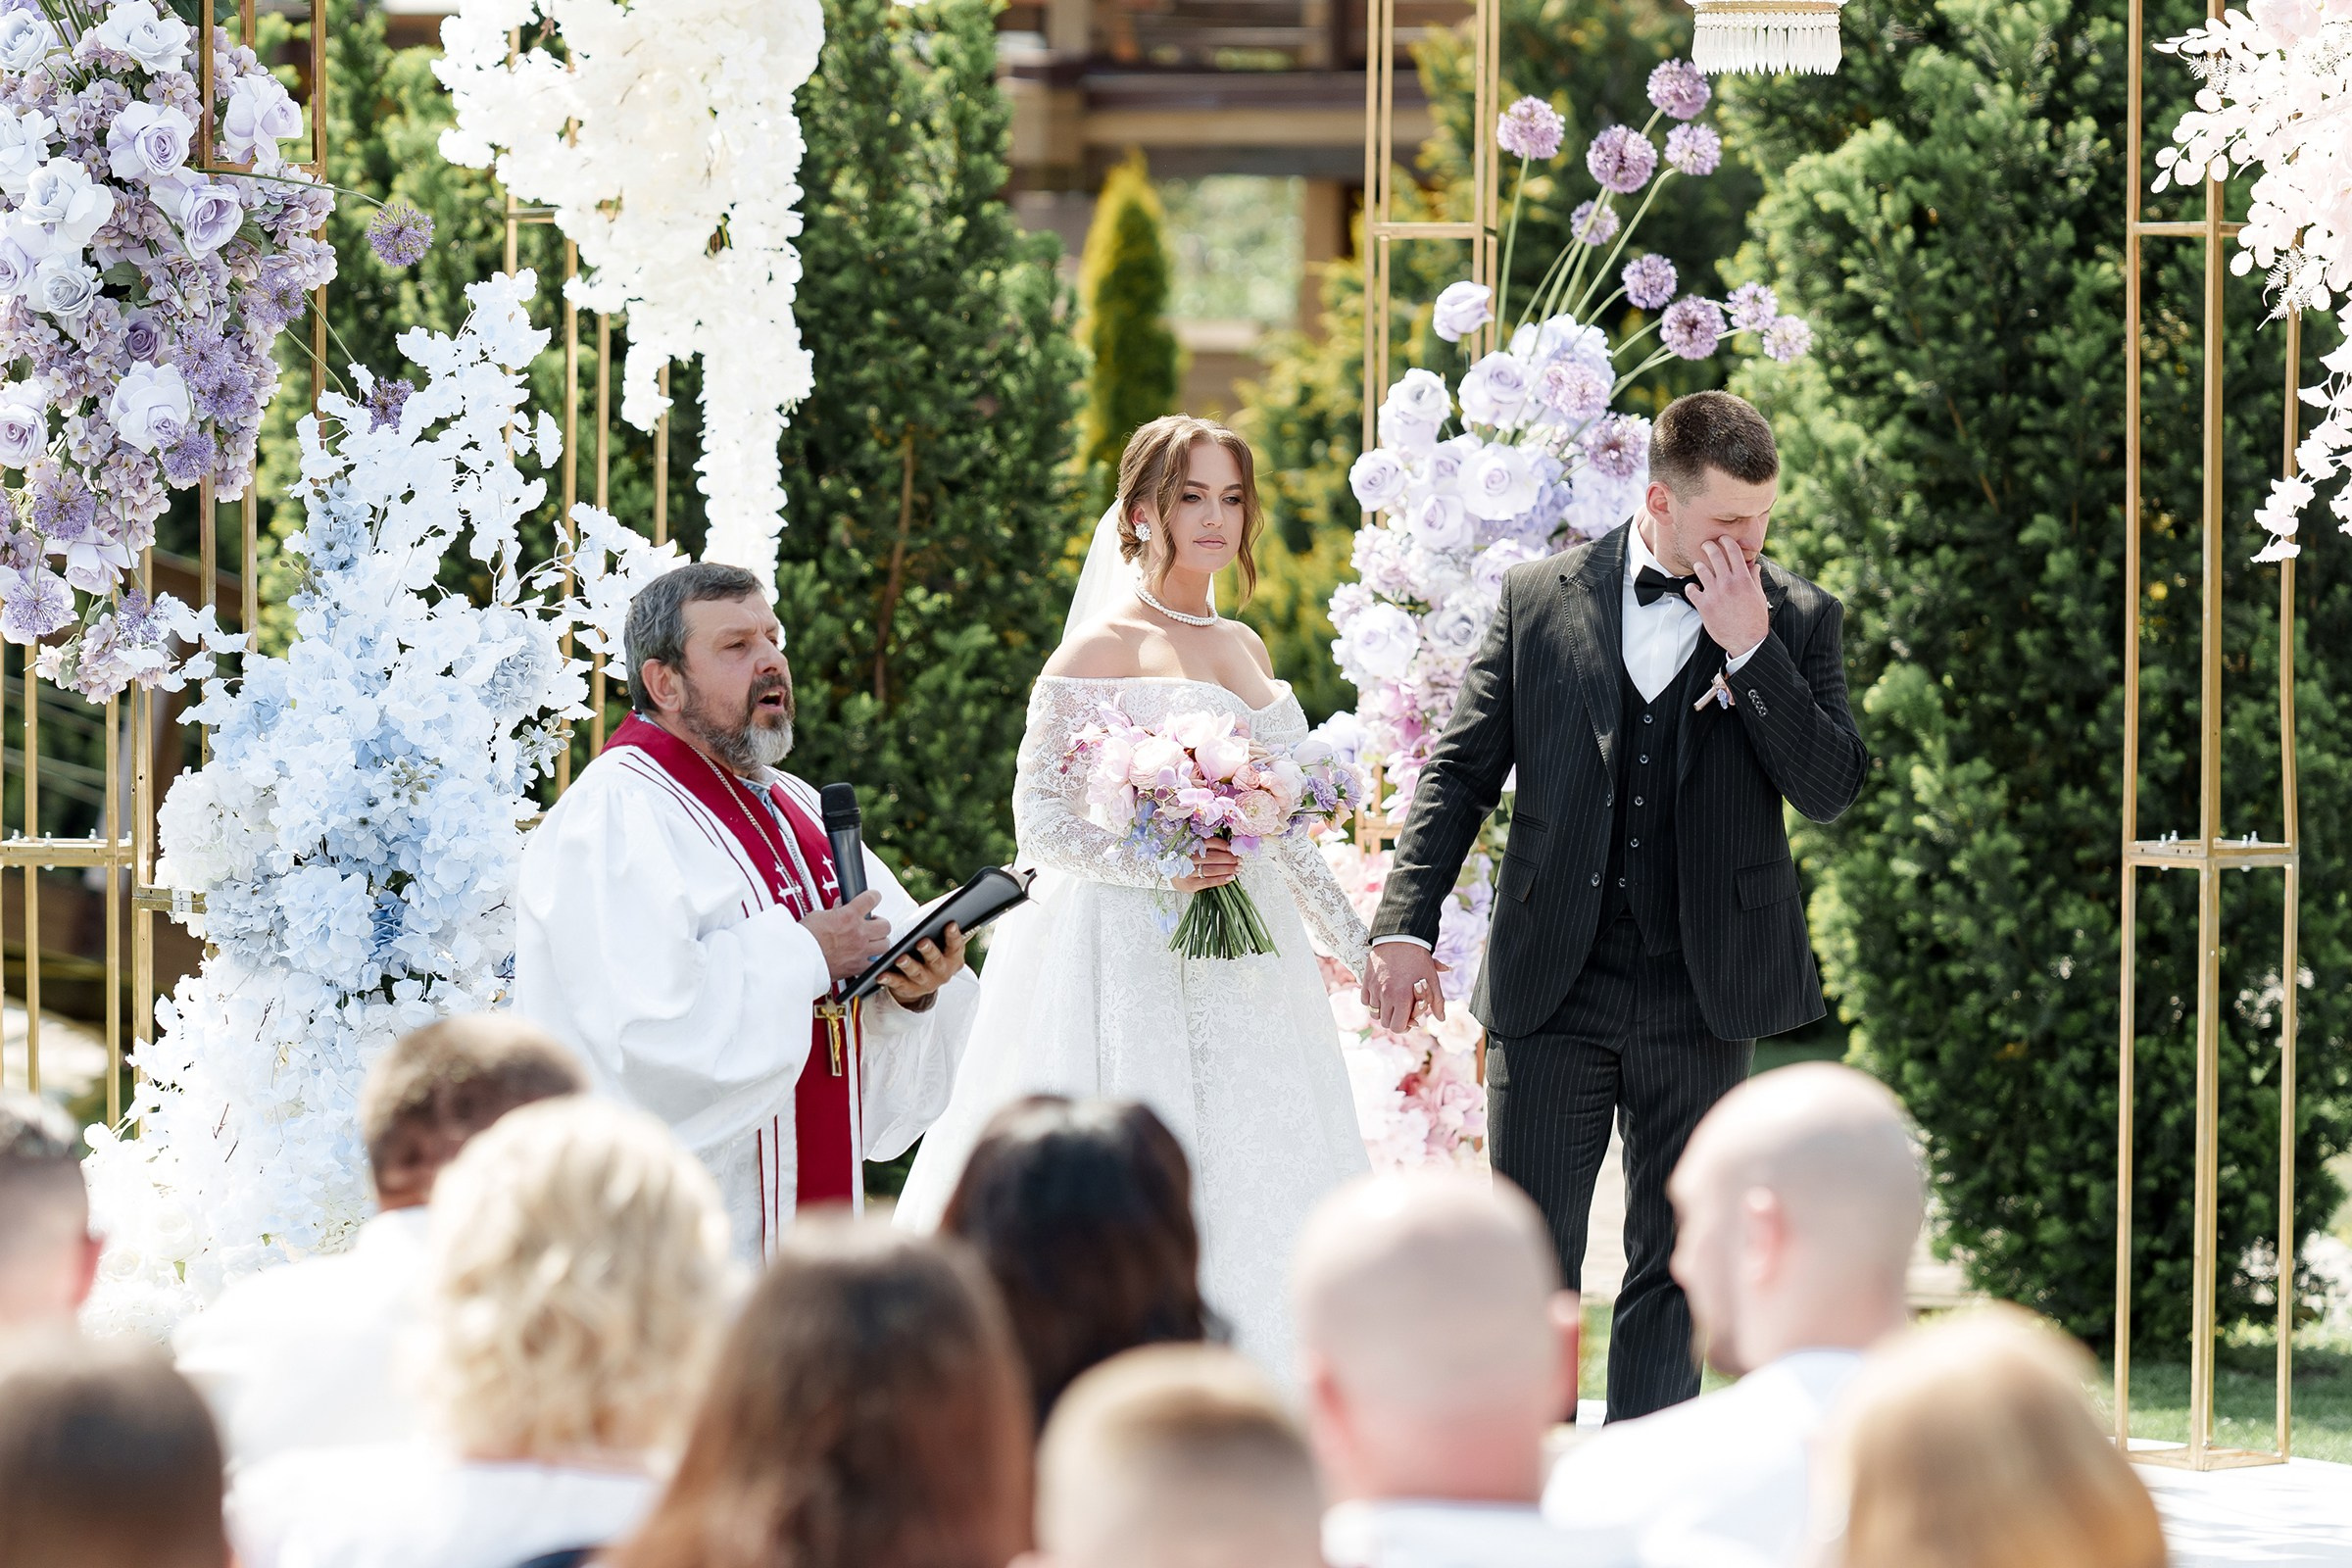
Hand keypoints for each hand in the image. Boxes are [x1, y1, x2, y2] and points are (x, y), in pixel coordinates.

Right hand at [803, 890, 889, 981]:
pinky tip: (868, 958)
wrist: (799, 959)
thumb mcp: (818, 916)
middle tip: (872, 924)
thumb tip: (840, 907)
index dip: (874, 897)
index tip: (873, 898)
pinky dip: (874, 961)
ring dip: (880, 942)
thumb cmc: (804, 939)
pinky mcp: (857, 967)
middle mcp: (859, 933)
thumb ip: (834, 911)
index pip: (871, 899)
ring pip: (885, 945)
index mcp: (849, 916)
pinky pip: (876, 964)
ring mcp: (860, 951)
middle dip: (879, 924)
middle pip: (885, 925)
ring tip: (872, 942)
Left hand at [878, 922, 968, 1009]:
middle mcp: (942, 972)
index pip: (956, 945)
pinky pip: (899, 984)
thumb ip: (940, 930)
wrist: (925, 981)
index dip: (954, 935)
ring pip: (917, 973)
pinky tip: (881, 974)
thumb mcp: (942, 945)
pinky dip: (890, 979)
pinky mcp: (910, 989)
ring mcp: (926, 982)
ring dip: (908, 965)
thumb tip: (943, 910)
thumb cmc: (933, 953)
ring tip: (900, 958)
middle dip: (929, 951)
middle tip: (922, 942)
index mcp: (953, 958)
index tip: (949, 924)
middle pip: (936, 961)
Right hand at [1172, 843, 1241, 894]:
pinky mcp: (1190, 884)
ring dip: (1227, 869)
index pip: (1208, 843)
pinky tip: (1230, 878)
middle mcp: (1188, 858)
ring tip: (1238, 869)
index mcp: (1190, 846)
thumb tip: (1230, 849)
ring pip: (1211, 869)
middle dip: (1228, 859)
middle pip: (1212, 857)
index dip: (1221, 845)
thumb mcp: (1195, 852)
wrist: (1173, 877)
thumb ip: (1209, 849)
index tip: (1232, 849)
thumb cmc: (1188, 862)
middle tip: (1239, 860)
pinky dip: (1221, 880)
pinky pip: (1208, 881)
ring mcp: (1188, 872)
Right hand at [1362, 941, 1451, 1032]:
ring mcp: (1374, 988)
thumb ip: (1437, 1002)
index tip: (1408, 1021)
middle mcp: (1385, 995)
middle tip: (1401, 1012)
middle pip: (1385, 1023)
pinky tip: (1382, 994)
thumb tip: (1441, 1019)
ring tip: (1392, 1003)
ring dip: (1383, 1011)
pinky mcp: (1366, 981)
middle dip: (1393, 1020)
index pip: (1397, 1027)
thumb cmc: (1419, 960)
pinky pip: (1365, 1000)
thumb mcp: (1432, 981)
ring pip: (1374, 1012)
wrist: (1400, 938)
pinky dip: (1372, 1001)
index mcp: (1402, 998)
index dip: (1404, 1026)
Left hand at [1683, 537, 1769, 659]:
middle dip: (1709, 546)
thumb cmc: (1754, 619)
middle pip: (1714, 555)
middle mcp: (1728, 583)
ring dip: (1699, 565)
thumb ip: (1754, 579)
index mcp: (1743, 579)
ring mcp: (1714, 593)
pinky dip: (1690, 587)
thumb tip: (1754, 566)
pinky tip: (1693, 588)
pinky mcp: (1703, 604)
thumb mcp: (1759, 596)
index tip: (1722, 538)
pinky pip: (1691, 589)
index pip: (1733, 552)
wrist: (1747, 640)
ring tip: (1699, 566)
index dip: (1727, 541)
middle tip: (1706, 545)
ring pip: (1700, 569)